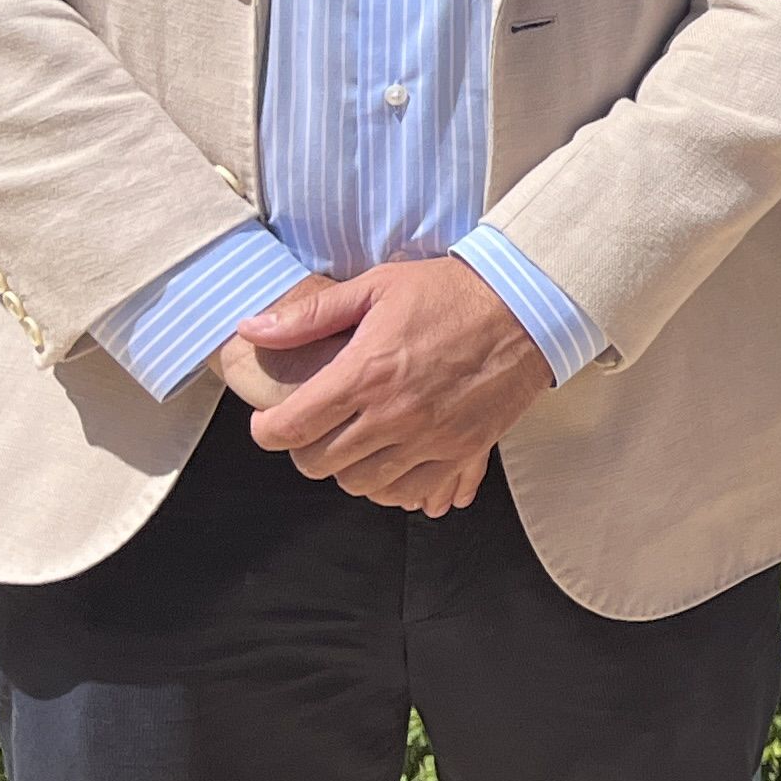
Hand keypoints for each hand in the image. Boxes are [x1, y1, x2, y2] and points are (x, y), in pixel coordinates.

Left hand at [239, 256, 551, 516]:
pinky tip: (390, 460)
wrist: (528, 308)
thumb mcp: (376, 287)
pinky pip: (409, 492)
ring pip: (360, 484)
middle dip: (305, 449)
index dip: (267, 432)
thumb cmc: (452, 293)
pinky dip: (391, 485)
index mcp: (366, 372)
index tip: (270, 423)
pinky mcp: (462, 451)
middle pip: (319, 464)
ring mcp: (431, 438)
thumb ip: (310, 315)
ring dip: (348, 468)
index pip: (291, 428)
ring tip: (354, 443)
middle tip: (314, 429)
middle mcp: (395, 413)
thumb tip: (252, 328)